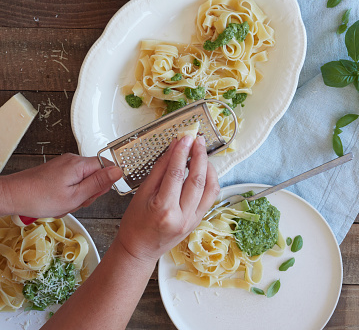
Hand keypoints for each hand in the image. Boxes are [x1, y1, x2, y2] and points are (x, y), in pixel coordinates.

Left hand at [1, 153, 121, 217]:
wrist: (14, 195)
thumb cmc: (39, 198)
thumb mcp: (75, 196)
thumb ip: (99, 183)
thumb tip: (118, 171)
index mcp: (79, 164)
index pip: (107, 166)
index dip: (105, 183)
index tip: (94, 194)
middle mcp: (73, 160)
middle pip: (96, 174)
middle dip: (89, 192)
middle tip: (76, 201)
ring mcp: (65, 164)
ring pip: (84, 180)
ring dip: (79, 194)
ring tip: (65, 202)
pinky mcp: (59, 170)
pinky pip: (74, 181)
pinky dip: (70, 193)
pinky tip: (60, 200)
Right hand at [116, 135, 219, 262]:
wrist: (139, 250)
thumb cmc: (135, 224)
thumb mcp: (142, 194)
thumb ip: (160, 169)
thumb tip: (173, 149)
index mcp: (164, 209)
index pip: (177, 174)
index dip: (182, 152)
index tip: (184, 138)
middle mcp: (182, 217)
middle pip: (197, 180)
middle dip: (199, 155)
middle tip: (197, 140)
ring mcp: (193, 220)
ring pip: (209, 188)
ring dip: (208, 167)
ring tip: (202, 152)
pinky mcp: (198, 221)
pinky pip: (210, 197)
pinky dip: (210, 180)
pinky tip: (204, 170)